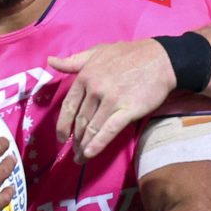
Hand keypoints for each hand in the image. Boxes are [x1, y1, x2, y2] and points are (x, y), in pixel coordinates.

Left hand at [50, 38, 177, 161]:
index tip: (61, 137)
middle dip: (75, 139)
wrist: (160, 59)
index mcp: (85, 76)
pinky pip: (108, 131)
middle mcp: (95, 89)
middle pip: (80, 121)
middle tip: (74, 151)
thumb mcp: (97, 51)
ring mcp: (111, 101)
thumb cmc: (129, 54)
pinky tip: (90, 154)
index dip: (62, 125)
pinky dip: (97, 144)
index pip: (69, 106)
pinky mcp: (127, 110)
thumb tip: (50, 61)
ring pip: (92, 128)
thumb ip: (73, 61)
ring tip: (81, 158)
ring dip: (84, 146)